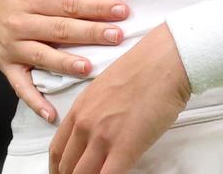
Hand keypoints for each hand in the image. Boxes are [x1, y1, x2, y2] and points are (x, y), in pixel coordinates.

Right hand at [0, 0, 128, 122]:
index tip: (122, 10)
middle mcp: (22, 23)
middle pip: (61, 30)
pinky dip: (34, 101)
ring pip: (43, 57)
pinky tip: (51, 114)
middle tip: (117, 37)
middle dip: (91, 34)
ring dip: (66, 64)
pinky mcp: (6, 64)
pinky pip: (20, 85)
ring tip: (89, 68)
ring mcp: (14, 46)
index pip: (70, 4)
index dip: (96, 7)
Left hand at [49, 23, 190, 173]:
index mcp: (81, 108)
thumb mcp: (107, 87)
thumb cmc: (145, 67)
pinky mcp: (125, 148)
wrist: (165, 60)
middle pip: (66, 167)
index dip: (58, 169)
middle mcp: (86, 123)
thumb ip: (96, 111)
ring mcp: (103, 137)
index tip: (63, 173)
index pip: (57, 150)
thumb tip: (96, 132)